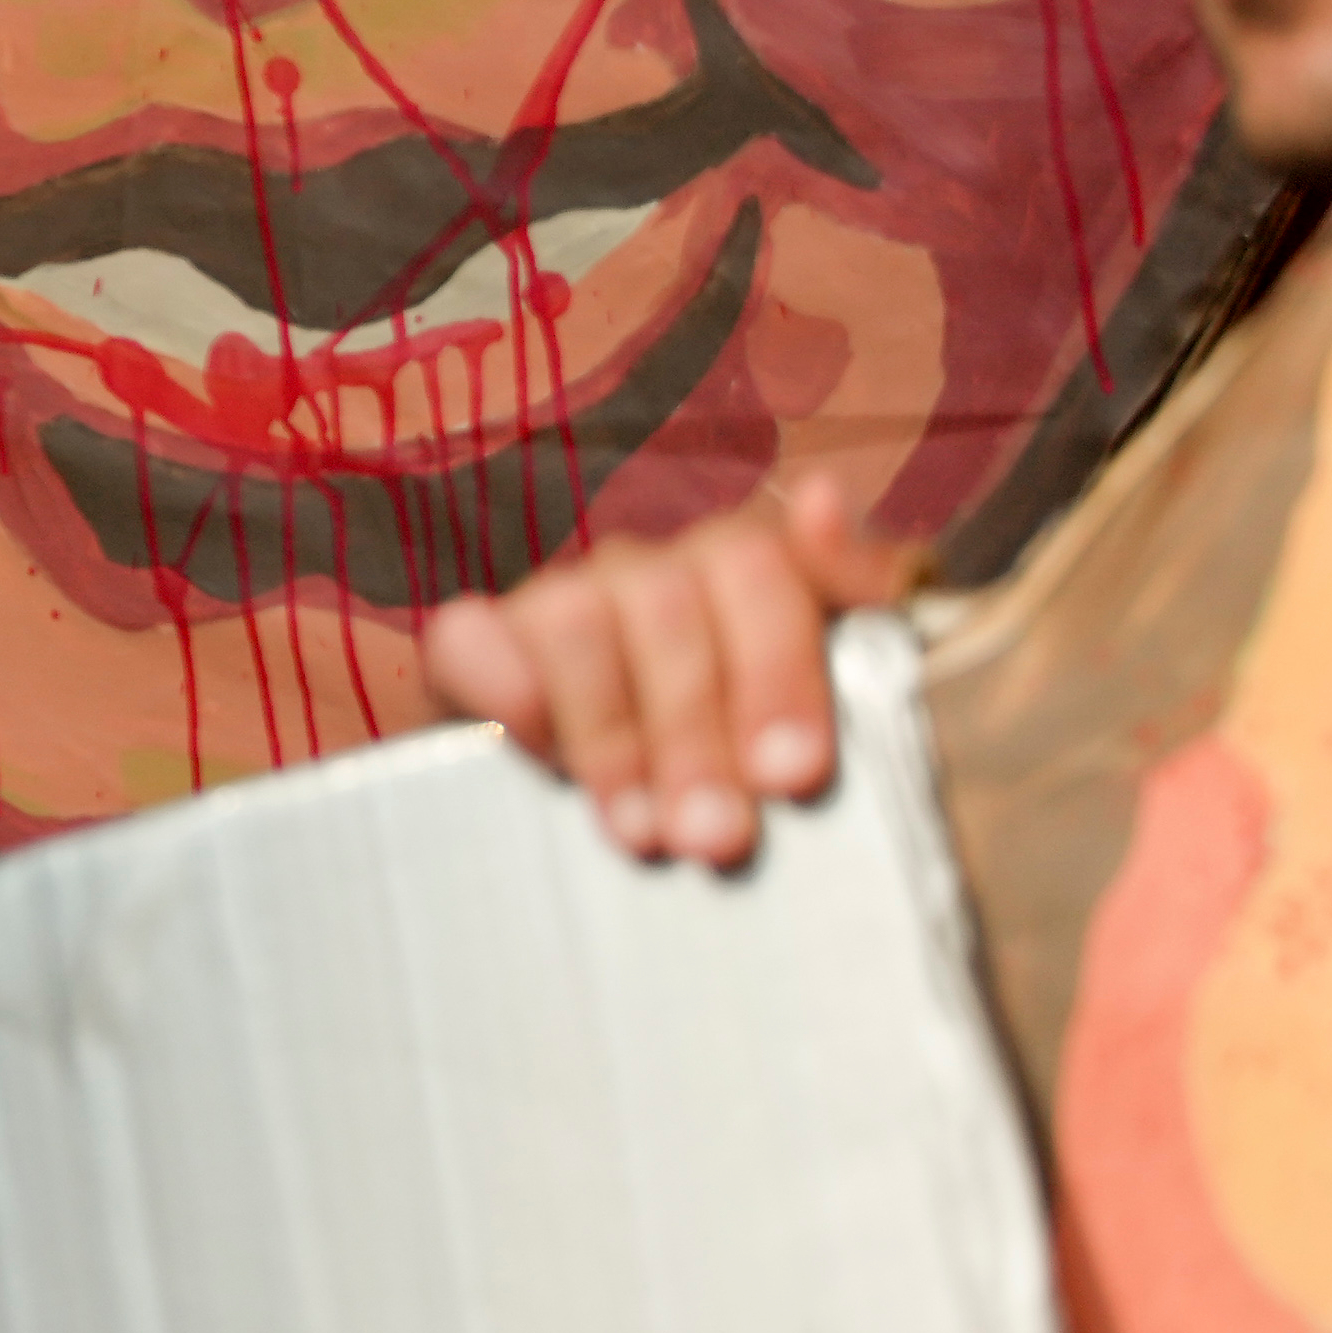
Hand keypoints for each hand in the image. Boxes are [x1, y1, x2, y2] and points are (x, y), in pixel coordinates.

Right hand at [420, 476, 923, 866]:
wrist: (606, 826)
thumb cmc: (738, 772)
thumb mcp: (820, 712)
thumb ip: (860, 610)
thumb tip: (822, 496)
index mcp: (742, 574)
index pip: (763, 566)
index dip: (778, 667)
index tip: (793, 773)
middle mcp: (651, 572)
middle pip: (671, 605)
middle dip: (698, 731)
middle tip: (717, 836)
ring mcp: (558, 599)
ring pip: (577, 619)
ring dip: (612, 735)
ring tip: (641, 833)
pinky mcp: (472, 644)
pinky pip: (471, 636)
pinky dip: (503, 685)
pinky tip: (533, 748)